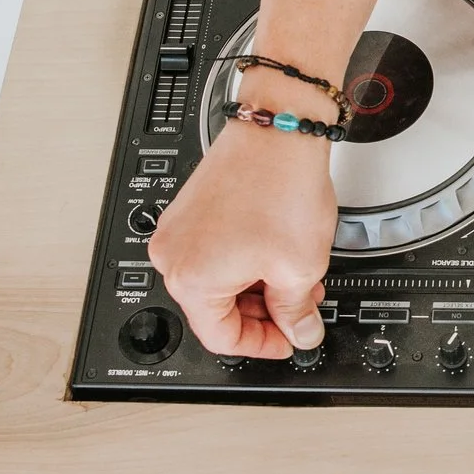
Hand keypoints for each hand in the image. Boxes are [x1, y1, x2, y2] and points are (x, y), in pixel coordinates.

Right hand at [148, 108, 336, 358]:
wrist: (279, 129)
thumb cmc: (280, 186)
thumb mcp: (299, 268)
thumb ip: (296, 312)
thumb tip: (299, 332)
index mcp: (190, 279)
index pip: (222, 337)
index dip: (262, 344)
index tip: (288, 339)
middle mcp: (173, 255)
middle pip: (217, 309)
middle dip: (265, 311)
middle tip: (300, 305)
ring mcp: (179, 230)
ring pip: (219, 280)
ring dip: (258, 286)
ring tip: (296, 274)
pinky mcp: (191, 210)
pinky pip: (215, 252)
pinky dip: (246, 260)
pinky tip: (277, 252)